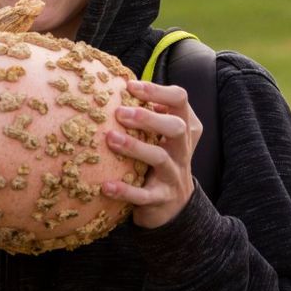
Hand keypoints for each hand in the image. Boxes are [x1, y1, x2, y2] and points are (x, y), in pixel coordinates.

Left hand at [103, 78, 202, 228]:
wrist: (174, 206)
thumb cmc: (159, 158)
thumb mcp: (160, 134)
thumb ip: (148, 111)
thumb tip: (116, 83)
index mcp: (184, 127)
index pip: (180, 100)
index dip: (157, 90)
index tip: (130, 86)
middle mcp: (182, 149)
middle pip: (176, 127)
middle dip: (149, 118)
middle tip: (120, 112)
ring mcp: (174, 174)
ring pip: (160, 158)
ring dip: (135, 147)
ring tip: (110, 139)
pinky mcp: (162, 198)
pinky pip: (145, 195)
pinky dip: (126, 190)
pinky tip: (106, 185)